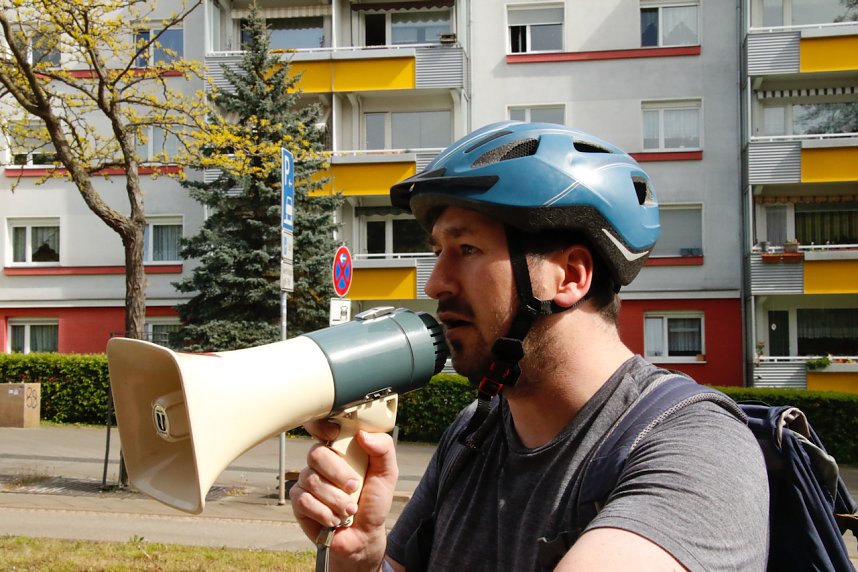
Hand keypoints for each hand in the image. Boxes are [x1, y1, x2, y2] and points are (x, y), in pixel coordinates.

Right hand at [290, 419, 398, 571]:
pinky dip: (323, 512)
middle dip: (337, 473)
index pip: (322, 427)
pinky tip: (334, 519)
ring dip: (335, 499)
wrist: (363, 536)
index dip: (321, 426)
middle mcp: (322, 462)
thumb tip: (362, 434)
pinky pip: (303, 500)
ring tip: (349, 510)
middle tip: (354, 487)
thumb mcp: (387, 474)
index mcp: (341, 449)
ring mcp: (308, 480)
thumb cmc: (373, 502)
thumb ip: (383, 449)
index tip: (334, 434)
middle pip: (316, 453)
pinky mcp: (299, 501)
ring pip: (311, 479)